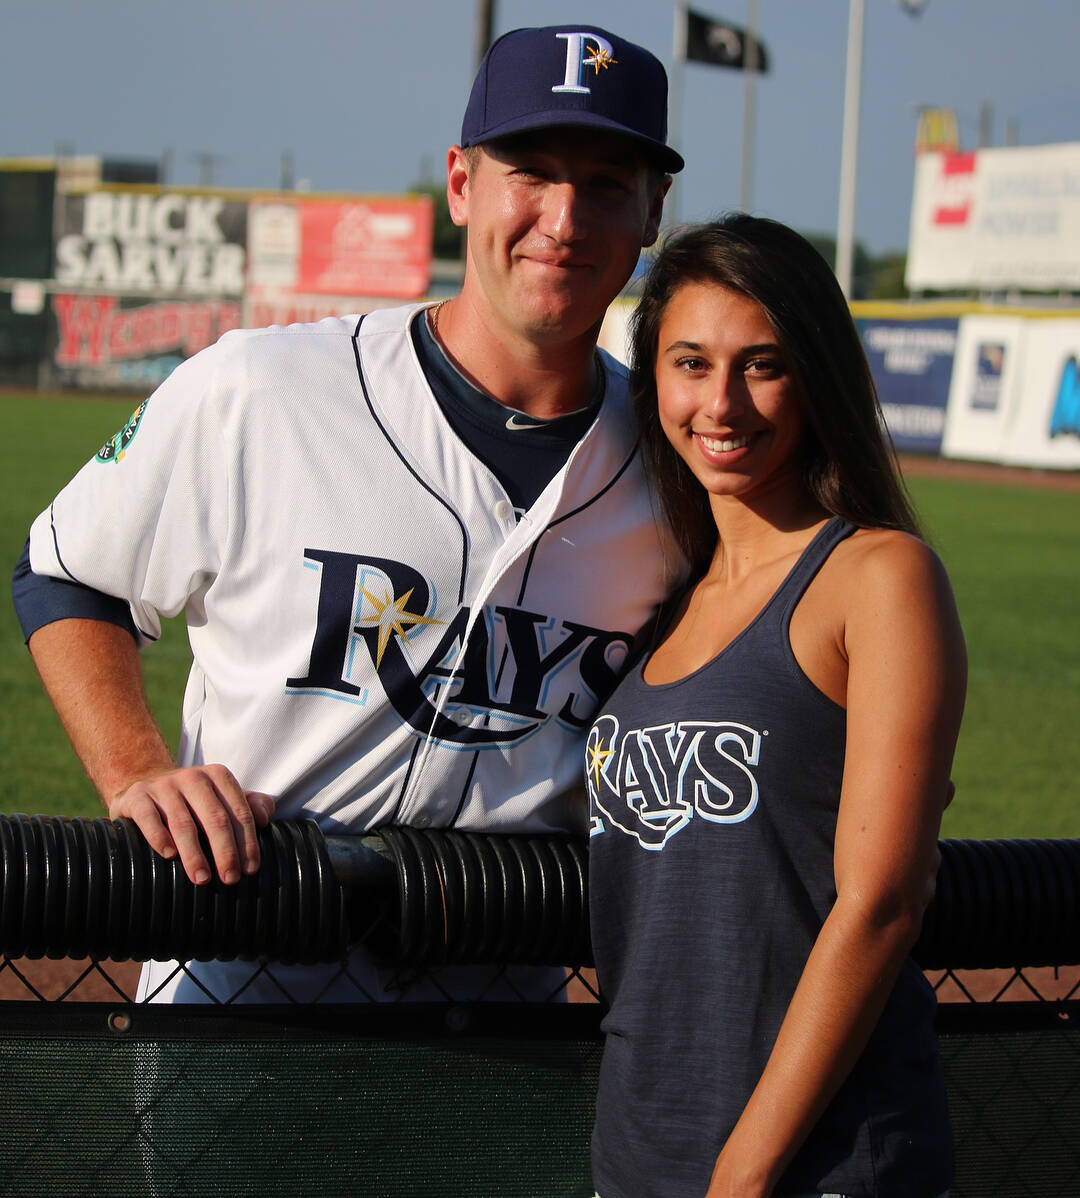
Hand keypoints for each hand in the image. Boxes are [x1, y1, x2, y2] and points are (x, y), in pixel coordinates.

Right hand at [108, 764, 275, 885]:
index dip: (247, 841)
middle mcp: (192, 777)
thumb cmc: (193, 799)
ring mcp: (163, 786)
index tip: (250, 869)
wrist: (144, 781)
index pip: (238, 811)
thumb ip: (250, 805)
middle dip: (225, 851)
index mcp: (218, 776)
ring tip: (203, 879)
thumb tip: (265, 818)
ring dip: (194, 854)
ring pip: (183, 822)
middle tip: (230, 879)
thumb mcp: (223, 797)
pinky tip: (169, 856)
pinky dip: (159, 837)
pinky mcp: (137, 796)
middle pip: (214, 818)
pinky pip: (149, 817)